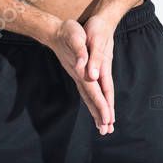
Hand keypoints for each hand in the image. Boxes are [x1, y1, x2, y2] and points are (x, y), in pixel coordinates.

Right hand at [48, 19, 112, 134]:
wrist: (55, 32)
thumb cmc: (67, 33)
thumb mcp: (76, 38)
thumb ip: (80, 52)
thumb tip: (82, 66)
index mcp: (82, 71)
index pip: (94, 92)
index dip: (101, 106)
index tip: (107, 120)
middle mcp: (80, 77)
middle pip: (91, 99)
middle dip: (99, 114)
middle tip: (106, 131)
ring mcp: (78, 76)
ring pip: (88, 97)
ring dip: (95, 110)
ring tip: (102, 125)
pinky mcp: (77, 73)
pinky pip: (86, 91)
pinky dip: (91, 101)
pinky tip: (93, 106)